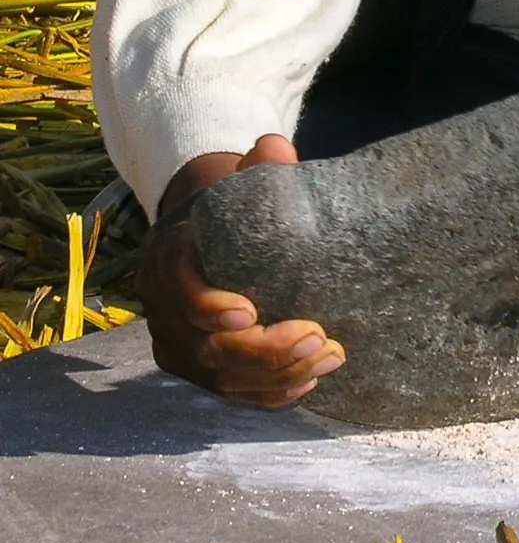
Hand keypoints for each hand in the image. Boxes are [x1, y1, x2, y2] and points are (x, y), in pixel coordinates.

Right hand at [138, 134, 345, 407]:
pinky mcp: (198, 369)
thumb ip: (259, 166)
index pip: (178, 292)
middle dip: (263, 349)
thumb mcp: (238, 182)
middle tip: (317, 336)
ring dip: (277, 375)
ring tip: (329, 357)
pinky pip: (230, 393)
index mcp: (168, 258)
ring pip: (220, 378)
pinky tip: (307, 384)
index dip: (208, 307)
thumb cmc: (229, 208)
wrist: (203, 235)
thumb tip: (276, 148)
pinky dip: (267, 395)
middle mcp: (164, 309)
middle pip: (205, 347)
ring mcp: (178, 345)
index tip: (249, 311)